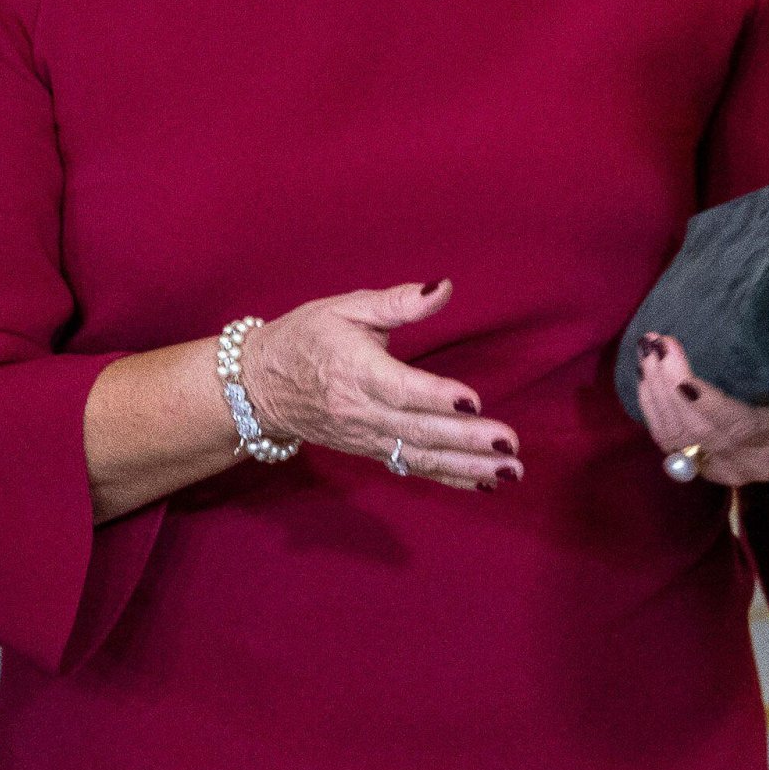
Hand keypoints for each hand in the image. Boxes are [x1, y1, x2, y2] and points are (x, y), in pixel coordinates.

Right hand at [239, 280, 523, 491]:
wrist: (258, 384)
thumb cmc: (305, 336)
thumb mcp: (345, 307)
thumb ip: (397, 302)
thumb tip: (442, 287)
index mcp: (353, 368)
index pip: (399, 388)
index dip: (436, 396)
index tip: (473, 401)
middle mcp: (360, 410)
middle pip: (418, 429)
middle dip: (466, 440)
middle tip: (509, 444)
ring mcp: (365, 436)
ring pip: (420, 455)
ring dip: (468, 466)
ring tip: (510, 469)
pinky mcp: (369, 450)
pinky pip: (413, 467)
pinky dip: (450, 477)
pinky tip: (486, 482)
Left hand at [636, 333, 768, 484]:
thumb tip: (759, 309)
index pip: (736, 424)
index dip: (703, 401)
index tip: (678, 368)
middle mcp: (750, 461)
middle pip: (697, 430)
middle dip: (669, 385)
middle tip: (655, 343)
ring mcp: (725, 470)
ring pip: (677, 439)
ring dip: (655, 395)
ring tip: (646, 354)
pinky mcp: (705, 468)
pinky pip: (670, 445)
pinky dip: (653, 412)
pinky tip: (647, 381)